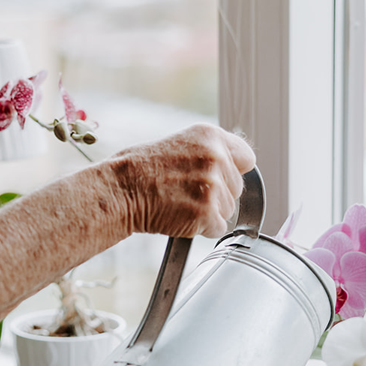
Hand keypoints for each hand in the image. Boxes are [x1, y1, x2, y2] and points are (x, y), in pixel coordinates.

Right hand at [108, 123, 255, 237]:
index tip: (221, 178)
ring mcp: (212, 186)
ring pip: (228, 210)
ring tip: (179, 203)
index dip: (233, 171)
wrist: (119, 189)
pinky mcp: (206, 213)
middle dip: (218, 195)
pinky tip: (180, 217)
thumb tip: (230, 167)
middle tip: (187, 193)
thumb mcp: (178, 144)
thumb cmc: (138, 169)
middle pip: (237, 188)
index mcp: (210, 136)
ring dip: (208, 212)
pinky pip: (217, 228)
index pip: (246, 158)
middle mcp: (216, 157)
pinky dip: (201, 229)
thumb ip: (207, 153)